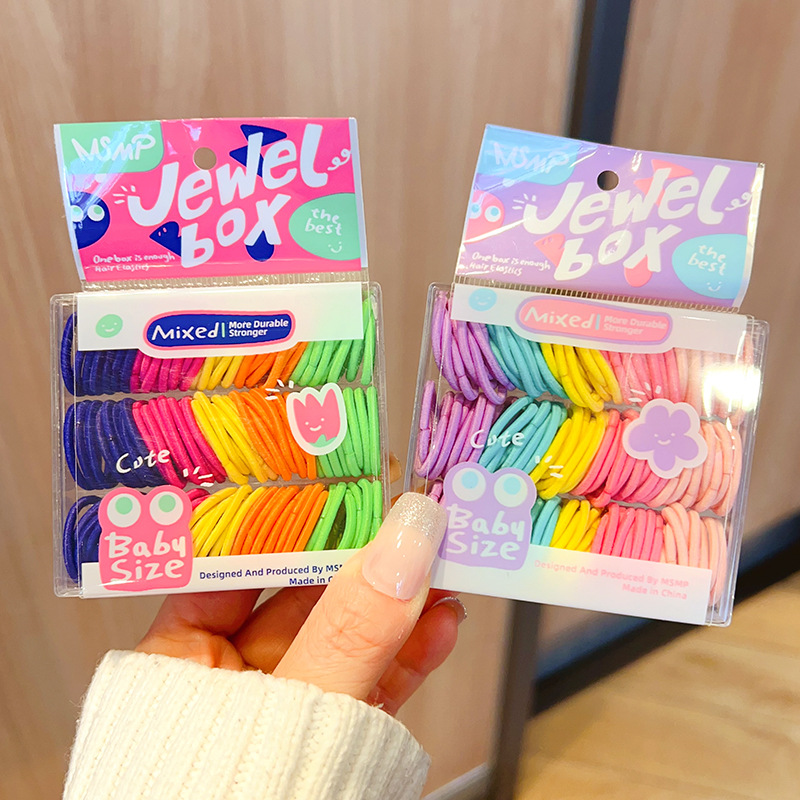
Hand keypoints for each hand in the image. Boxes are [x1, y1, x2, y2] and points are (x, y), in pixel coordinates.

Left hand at [137, 463, 463, 715]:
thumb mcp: (294, 711)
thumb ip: (351, 630)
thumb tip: (404, 543)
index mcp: (182, 656)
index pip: (236, 561)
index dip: (291, 516)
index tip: (340, 478)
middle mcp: (234, 674)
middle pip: (305, 593)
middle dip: (364, 555)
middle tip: (409, 513)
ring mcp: (291, 702)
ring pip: (351, 634)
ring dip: (402, 599)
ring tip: (443, 559)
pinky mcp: (335, 732)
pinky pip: (376, 682)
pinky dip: (413, 652)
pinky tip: (444, 619)